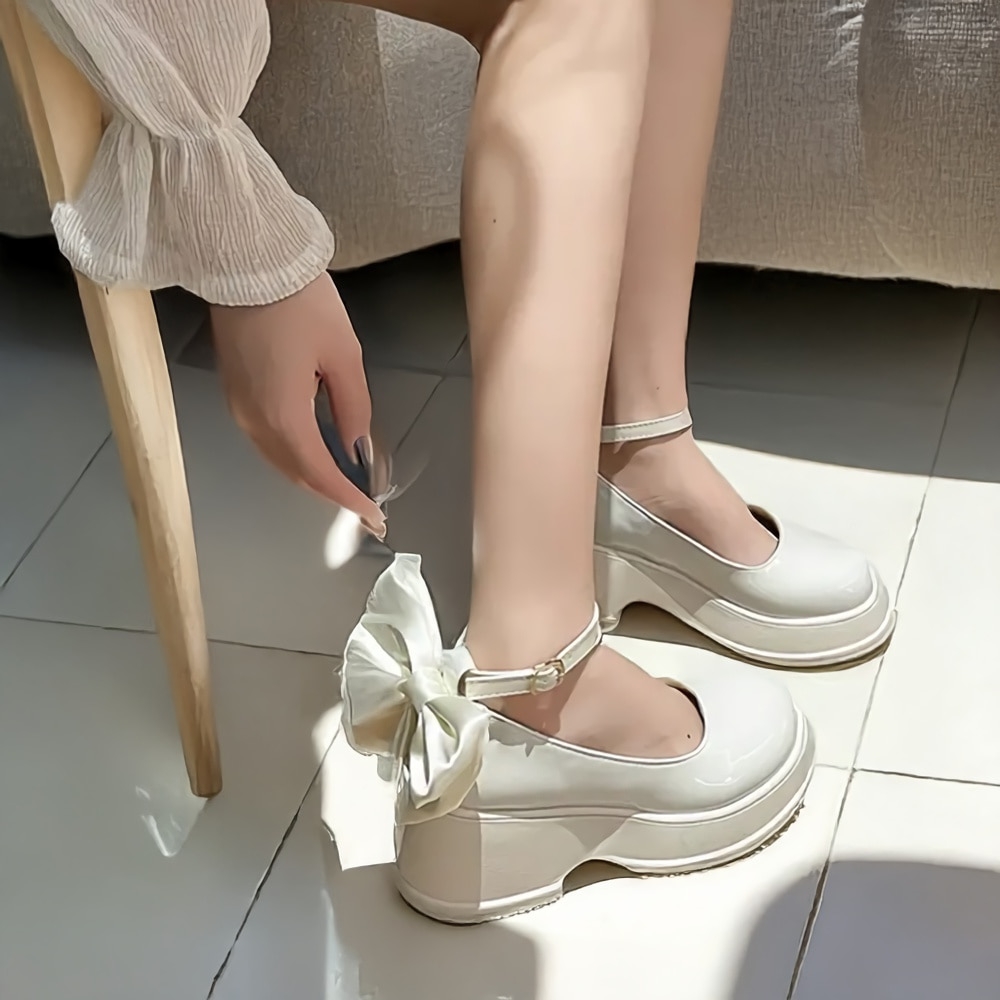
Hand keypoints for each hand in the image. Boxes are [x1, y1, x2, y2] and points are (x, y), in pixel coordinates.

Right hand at [210, 272, 385, 537]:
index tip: (373, 515)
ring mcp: (239, 408)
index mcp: (282, 414)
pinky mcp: (234, 392)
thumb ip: (353, 408)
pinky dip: (294, 453)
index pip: (320, 474)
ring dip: (312, 474)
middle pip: (296, 473)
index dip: (348, 499)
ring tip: (347, 482)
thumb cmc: (299, 300)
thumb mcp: (344, 355)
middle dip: (332, 492)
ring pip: (279, 459)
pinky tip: (317, 450)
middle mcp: (253, 420)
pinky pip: (266, 439)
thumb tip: (357, 447)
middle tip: (365, 503)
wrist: (246, 260)